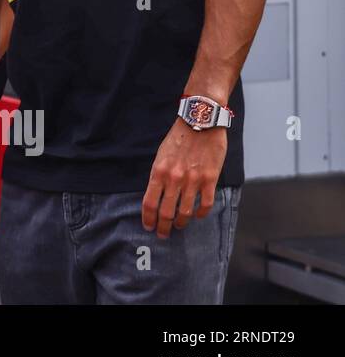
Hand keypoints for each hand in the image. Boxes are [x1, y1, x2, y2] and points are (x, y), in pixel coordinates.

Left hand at [142, 116, 226, 237]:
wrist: (200, 122)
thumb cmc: (179, 137)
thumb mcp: (161, 155)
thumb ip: (159, 175)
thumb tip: (156, 194)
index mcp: (159, 172)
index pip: (149, 202)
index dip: (148, 218)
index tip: (148, 226)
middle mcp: (174, 179)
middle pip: (166, 212)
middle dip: (163, 227)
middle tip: (163, 234)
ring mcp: (193, 180)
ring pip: (185, 212)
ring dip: (181, 223)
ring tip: (179, 227)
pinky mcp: (209, 179)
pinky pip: (205, 204)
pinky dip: (200, 214)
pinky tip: (197, 216)